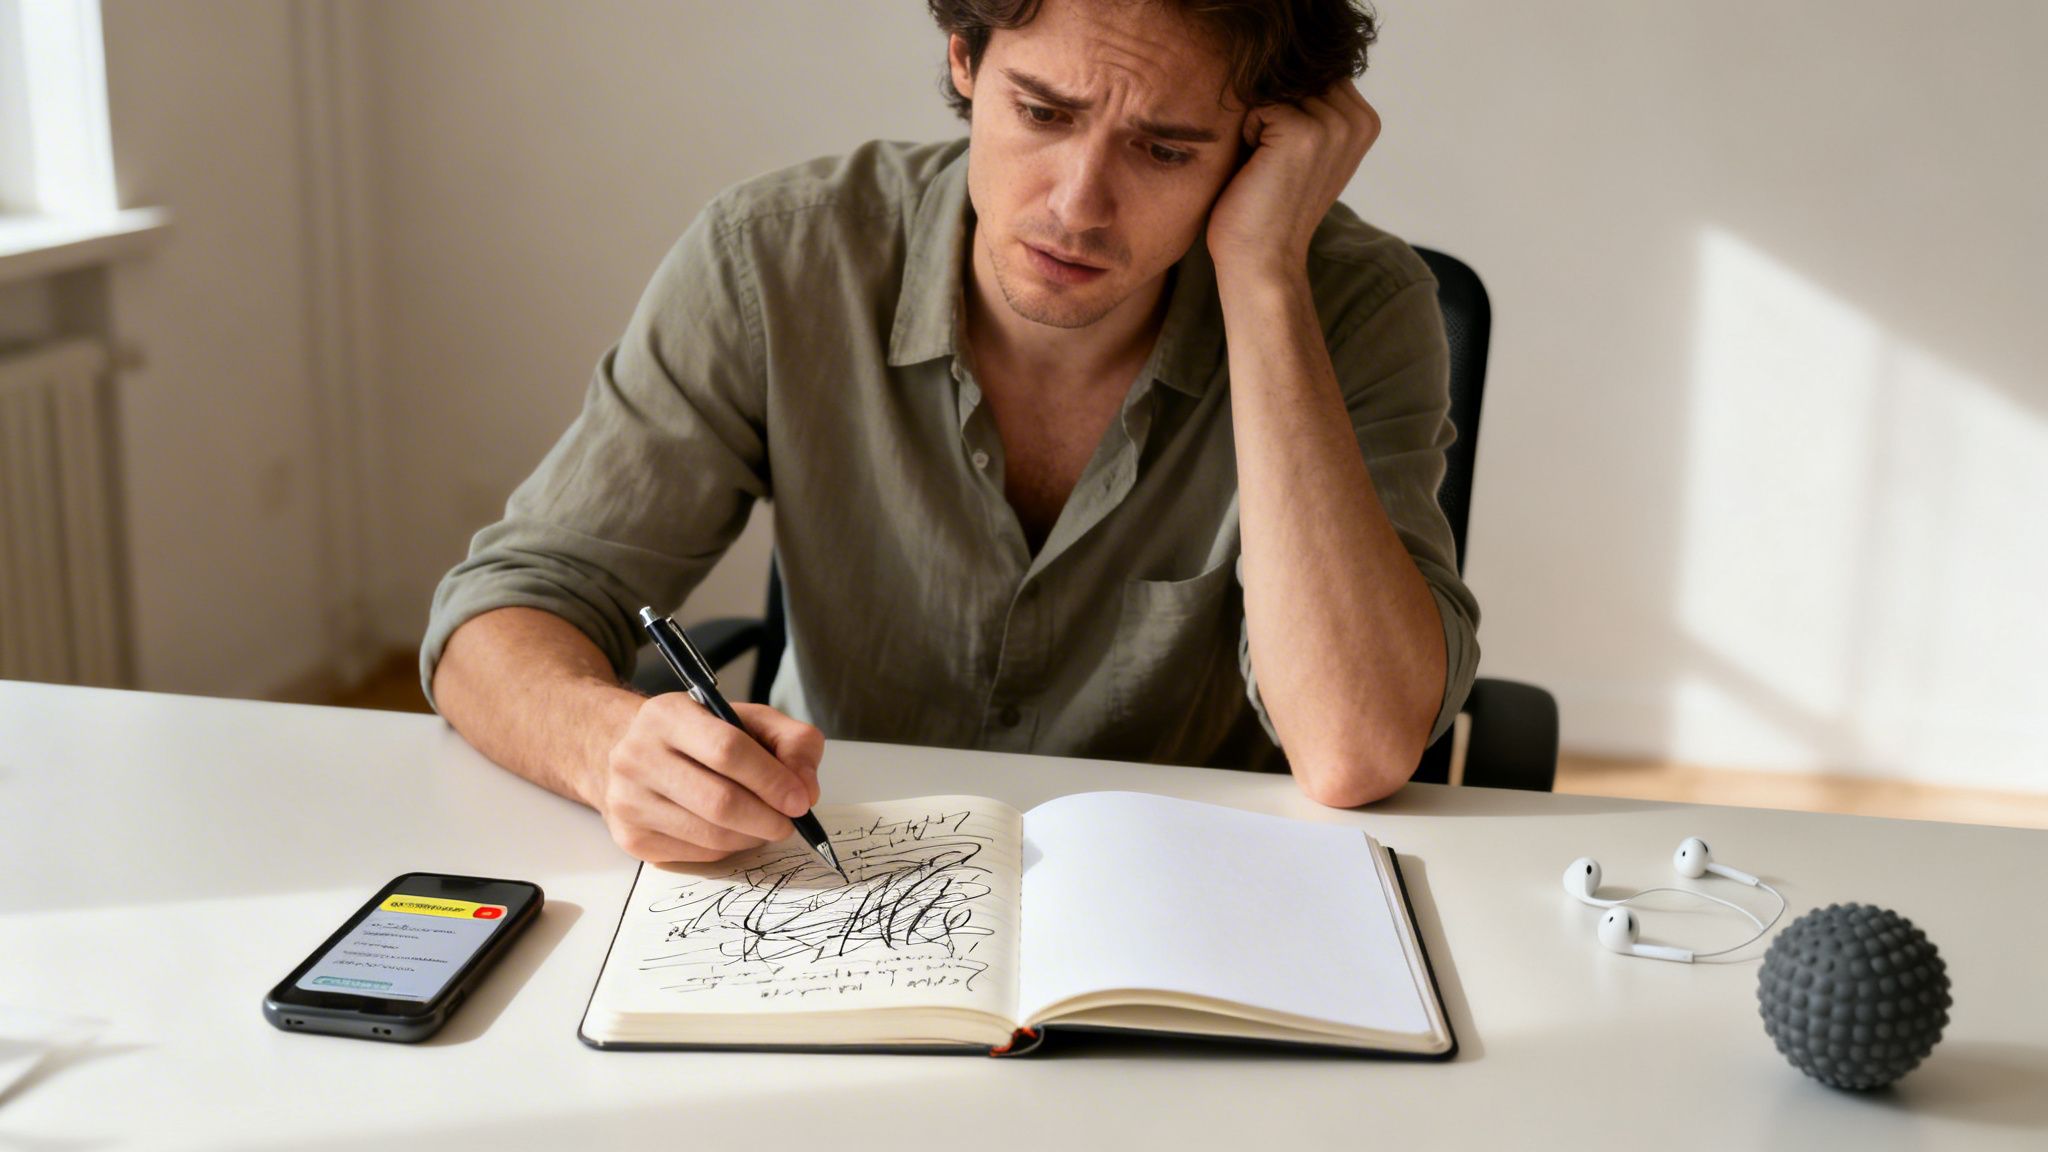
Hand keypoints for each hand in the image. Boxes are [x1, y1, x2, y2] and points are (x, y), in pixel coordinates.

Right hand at [596, 695, 823, 862]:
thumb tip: (807, 790)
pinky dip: (729, 849)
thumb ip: (792, 742)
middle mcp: (637, 757)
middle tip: (790, 822)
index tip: (801, 800)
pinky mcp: (631, 838)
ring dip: (752, 837)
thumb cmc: (699, 735)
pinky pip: (697, 855)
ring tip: (765, 825)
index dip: (772, 780)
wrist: (627, 751)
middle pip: (719, 802)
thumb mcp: (748, 718)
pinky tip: (734, 832)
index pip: (727, 751)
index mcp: (668, 715)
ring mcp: (629, 801)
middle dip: (768, 818)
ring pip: (711, 836)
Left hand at [1206, 81, 1381, 280]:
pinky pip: (1259, 104)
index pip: (1312, 74)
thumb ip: (1310, 104)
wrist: (1263, 258)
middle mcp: (1357, 118)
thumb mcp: (1303, 148)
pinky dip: (1247, 133)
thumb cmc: (1270, 204)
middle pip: (1294, 76)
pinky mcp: (1304, 131)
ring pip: (1276, 88)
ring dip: (1258, 122)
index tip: (1287, 155)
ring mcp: (1334, 124)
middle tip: (1274, 162)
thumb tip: (1286, 63)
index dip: (1286, 106)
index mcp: (1364, 119)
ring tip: (1267, 165)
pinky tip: (1258, 168)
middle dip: (1272, 110)